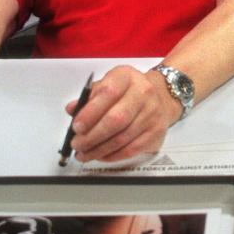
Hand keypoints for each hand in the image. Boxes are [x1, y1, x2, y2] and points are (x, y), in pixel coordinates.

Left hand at [67, 65, 181, 162]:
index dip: (90, 113)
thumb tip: (72, 110)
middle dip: (92, 136)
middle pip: (116, 119)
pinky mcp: (156, 132)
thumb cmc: (129, 91)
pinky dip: (113, 155)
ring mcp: (152, 113)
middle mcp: (143, 93)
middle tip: (78, 144)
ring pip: (123, 138)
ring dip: (99, 149)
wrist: (161, 96)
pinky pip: (132, 149)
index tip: (76, 127)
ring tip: (84, 153)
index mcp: (127, 77)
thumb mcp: (108, 84)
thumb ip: (89, 97)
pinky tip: (101, 155)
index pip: (108, 93)